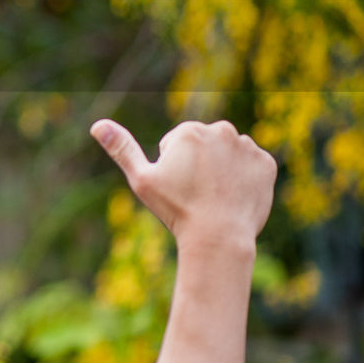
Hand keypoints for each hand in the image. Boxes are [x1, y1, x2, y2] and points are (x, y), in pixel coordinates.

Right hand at [89, 119, 275, 251]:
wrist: (219, 237)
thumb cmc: (176, 209)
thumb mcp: (141, 180)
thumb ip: (121, 148)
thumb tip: (96, 124)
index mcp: (190, 131)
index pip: (178, 144)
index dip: (174, 168)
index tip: (179, 188)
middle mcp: (222, 130)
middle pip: (205, 145)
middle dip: (200, 164)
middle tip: (197, 193)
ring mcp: (247, 147)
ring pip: (228, 154)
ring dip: (223, 170)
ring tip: (217, 197)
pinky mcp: (267, 164)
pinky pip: (252, 166)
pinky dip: (245, 179)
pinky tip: (236, 196)